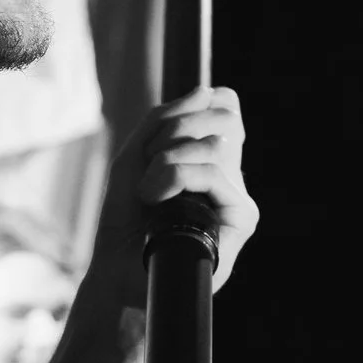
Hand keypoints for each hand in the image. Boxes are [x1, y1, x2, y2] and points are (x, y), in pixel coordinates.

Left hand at [90, 86, 258, 305]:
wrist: (118, 271)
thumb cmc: (125, 220)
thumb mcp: (135, 156)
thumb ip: (165, 119)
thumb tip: (207, 91)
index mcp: (208, 157)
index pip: (224, 105)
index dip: (191, 110)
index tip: (155, 144)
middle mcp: (229, 174)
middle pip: (222, 116)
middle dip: (174, 131)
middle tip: (147, 167)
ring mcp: (237, 196)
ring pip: (214, 145)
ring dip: (167, 161)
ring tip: (147, 193)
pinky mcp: (243, 218)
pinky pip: (214, 174)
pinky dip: (176, 178)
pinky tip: (156, 200)